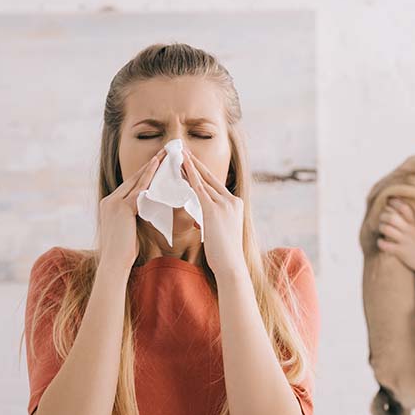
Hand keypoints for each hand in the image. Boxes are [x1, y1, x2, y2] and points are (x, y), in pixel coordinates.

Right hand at [98, 148, 165, 270]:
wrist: (114, 263)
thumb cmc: (124, 251)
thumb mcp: (129, 229)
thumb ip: (135, 216)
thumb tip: (148, 209)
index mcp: (109, 205)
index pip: (130, 186)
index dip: (144, 174)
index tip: (157, 164)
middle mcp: (109, 201)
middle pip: (133, 179)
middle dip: (149, 165)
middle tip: (164, 152)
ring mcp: (113, 203)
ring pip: (136, 180)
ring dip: (152, 166)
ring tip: (164, 154)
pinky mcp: (121, 208)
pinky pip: (139, 189)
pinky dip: (149, 177)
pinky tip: (158, 166)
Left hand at [181, 149, 245, 274]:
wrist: (231, 265)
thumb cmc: (224, 254)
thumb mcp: (219, 231)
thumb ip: (210, 220)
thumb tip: (199, 218)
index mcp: (235, 204)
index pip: (215, 185)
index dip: (203, 172)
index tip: (193, 161)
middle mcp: (231, 201)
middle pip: (210, 178)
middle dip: (196, 163)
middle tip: (184, 149)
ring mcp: (224, 204)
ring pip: (203, 180)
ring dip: (190, 166)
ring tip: (179, 153)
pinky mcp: (213, 210)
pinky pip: (199, 188)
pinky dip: (190, 175)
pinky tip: (182, 165)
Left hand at [376, 198, 414, 272]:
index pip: (403, 207)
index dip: (394, 203)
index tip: (390, 203)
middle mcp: (410, 230)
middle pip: (390, 216)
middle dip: (384, 215)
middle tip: (384, 218)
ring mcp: (404, 241)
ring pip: (385, 229)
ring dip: (381, 227)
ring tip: (382, 229)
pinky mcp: (400, 252)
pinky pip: (384, 245)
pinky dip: (380, 243)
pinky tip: (382, 243)